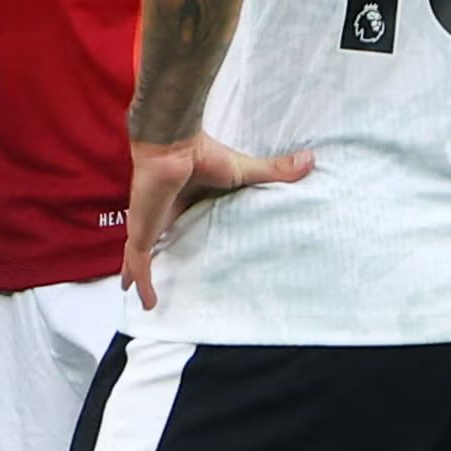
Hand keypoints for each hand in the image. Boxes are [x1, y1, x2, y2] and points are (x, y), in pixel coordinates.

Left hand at [121, 132, 314, 310]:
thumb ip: (274, 172)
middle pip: (160, 241)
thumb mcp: (244, 171)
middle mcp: (163, 213)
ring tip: (147, 298)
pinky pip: (140, 264)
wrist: (174, 148)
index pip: (181, 222)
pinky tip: (147, 303)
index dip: (182, 235)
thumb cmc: (204, 155)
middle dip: (158, 257)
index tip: (189, 252)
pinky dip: (142, 283)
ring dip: (143, 275)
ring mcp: (150, 224)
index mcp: (184, 199)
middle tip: (163, 278)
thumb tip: (311, 160)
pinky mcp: (143, 232)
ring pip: (143, 256)